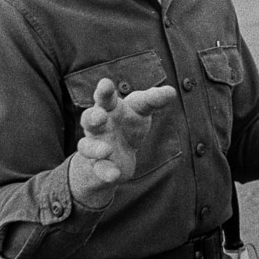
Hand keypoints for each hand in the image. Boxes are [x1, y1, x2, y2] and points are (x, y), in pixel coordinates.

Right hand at [70, 77, 177, 202]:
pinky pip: (99, 169)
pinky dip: (105, 172)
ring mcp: (96, 146)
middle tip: (100, 116)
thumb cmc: (128, 124)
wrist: (117, 155)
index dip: (104, 90)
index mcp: (108, 108)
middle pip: (89, 119)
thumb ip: (154, 99)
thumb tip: (171, 91)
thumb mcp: (141, 109)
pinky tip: (114, 175)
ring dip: (95, 148)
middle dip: (92, 117)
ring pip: (87, 146)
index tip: (106, 83)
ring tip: (106, 150)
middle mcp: (98, 126)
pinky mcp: (100, 166)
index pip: (104, 97)